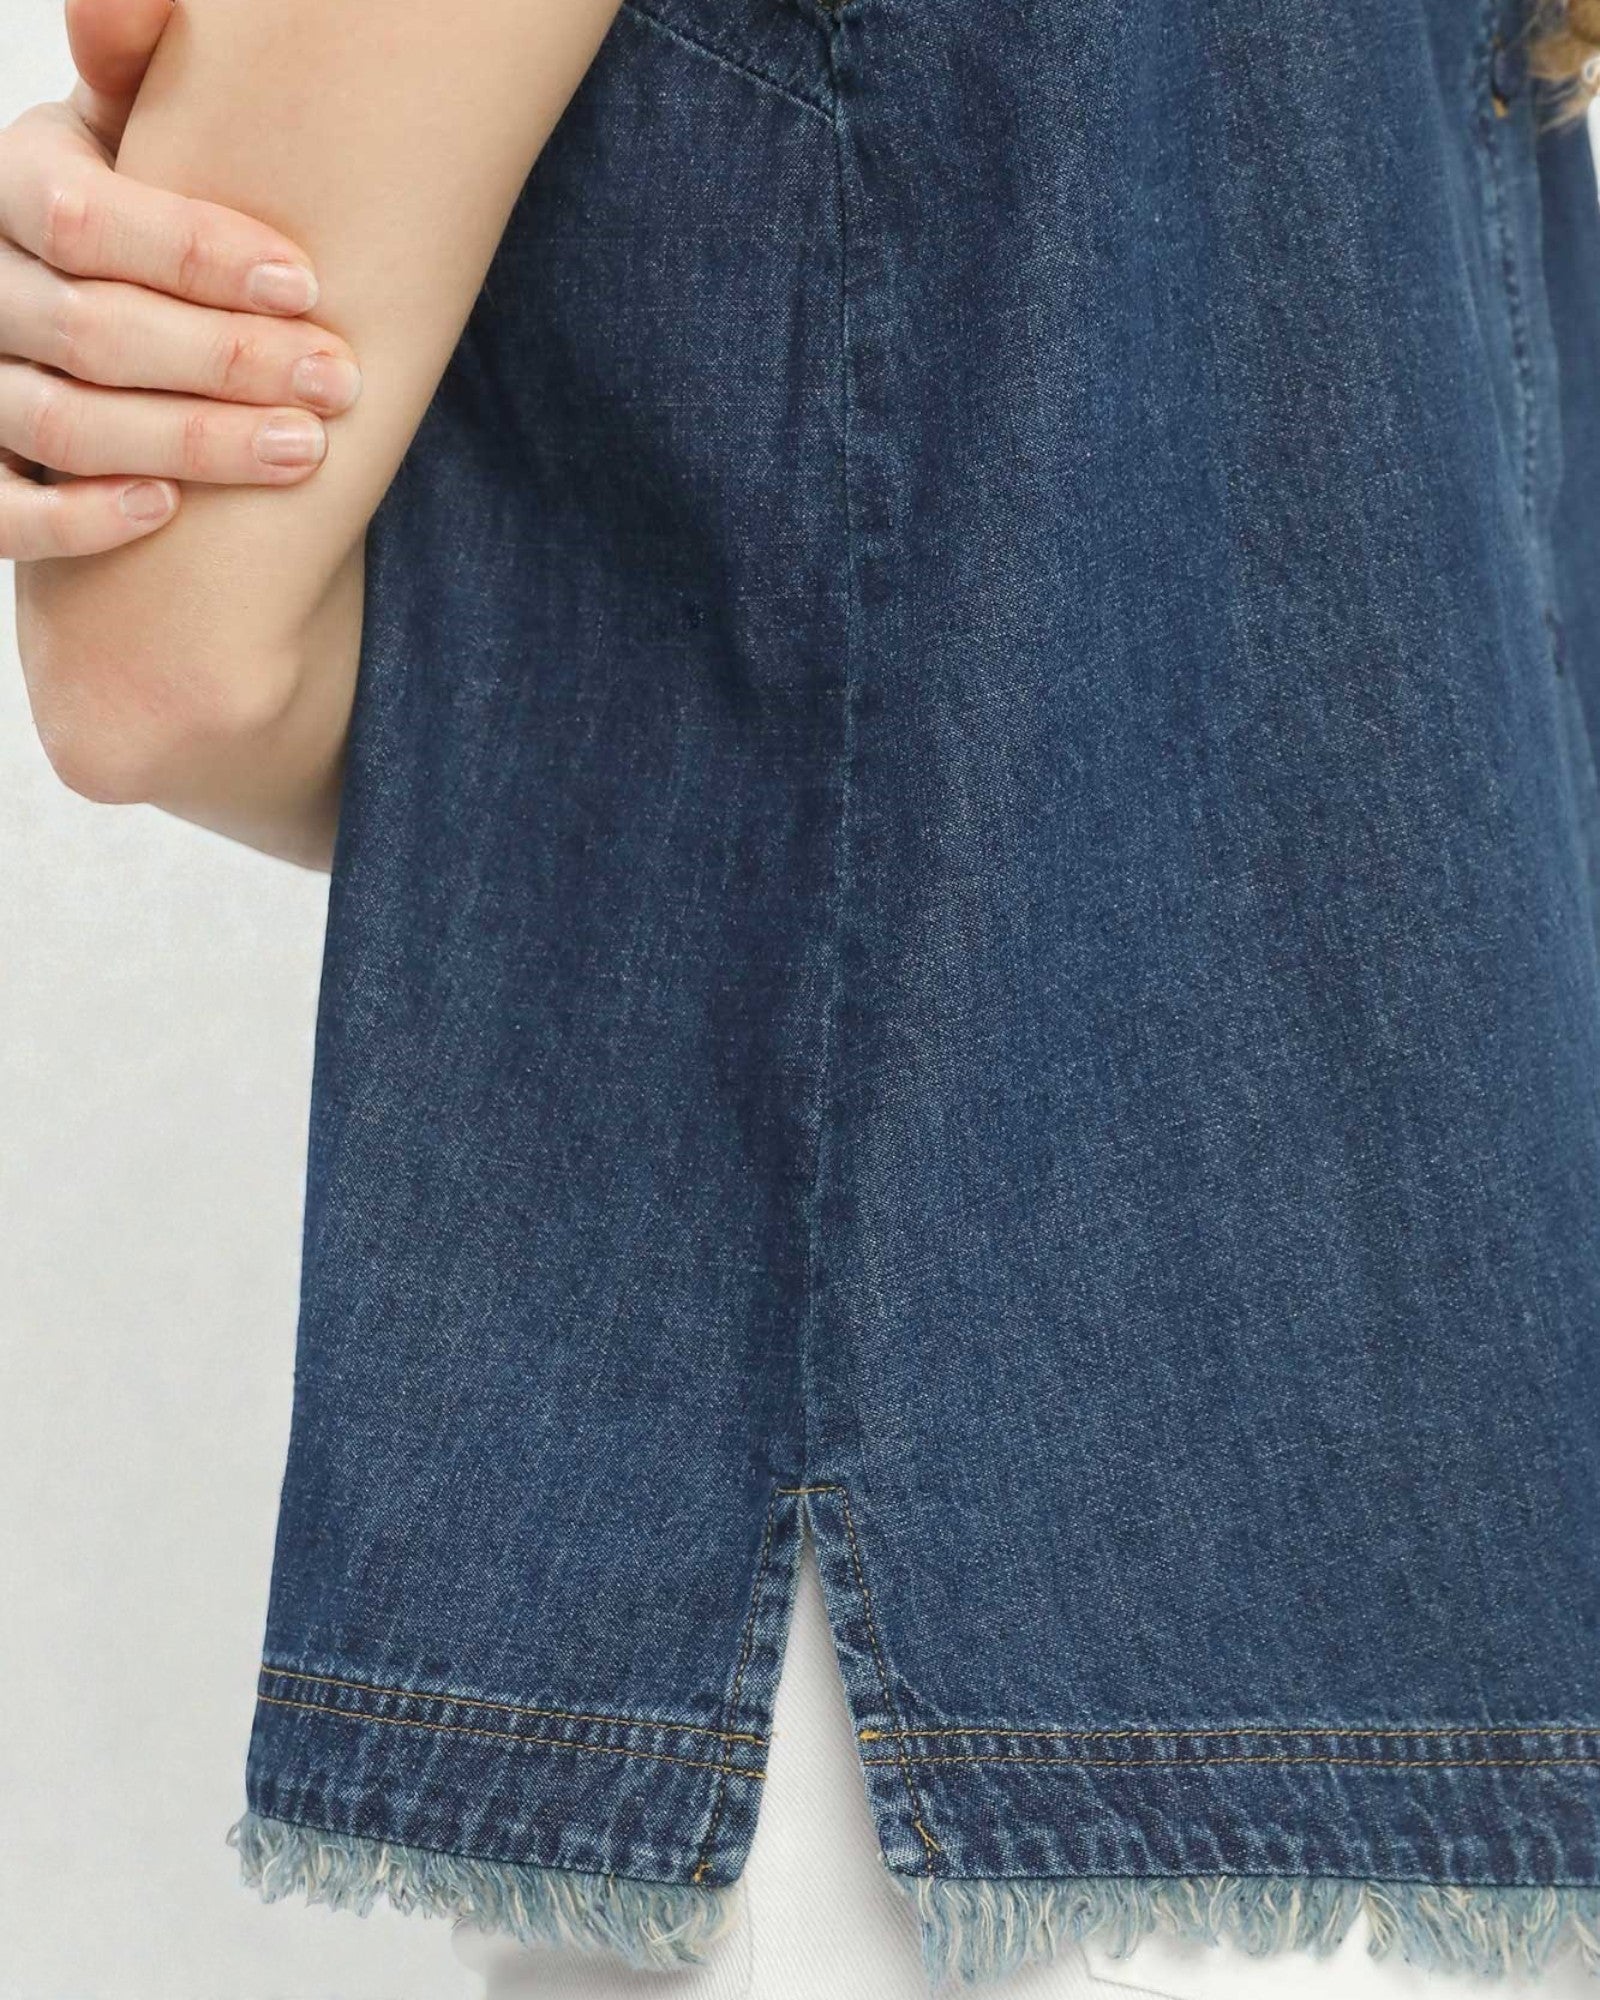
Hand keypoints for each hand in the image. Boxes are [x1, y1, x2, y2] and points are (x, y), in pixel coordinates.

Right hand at [0, 0, 362, 560]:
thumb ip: (138, 67)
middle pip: (89, 330)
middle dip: (228, 361)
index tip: (309, 284)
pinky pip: (4, 513)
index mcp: (11, 189)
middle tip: (338, 381)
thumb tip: (127, 0)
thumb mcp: (131, 134)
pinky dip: (80, 518)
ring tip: (306, 448)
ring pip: (61, 424)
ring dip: (193, 442)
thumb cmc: (139, 225)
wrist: (110, 326)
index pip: (76, 216)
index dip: (195, 254)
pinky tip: (166, 511)